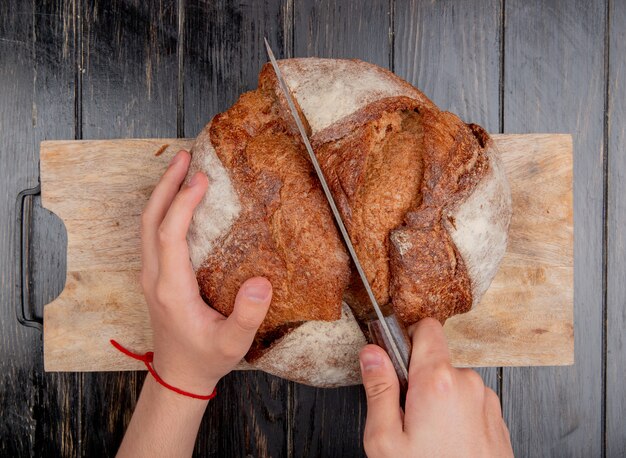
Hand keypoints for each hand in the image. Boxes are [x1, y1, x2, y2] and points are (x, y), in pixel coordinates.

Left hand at [140, 149, 272, 394]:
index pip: (170, 234)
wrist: (178, 375)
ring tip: (182, 169)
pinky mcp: (156, 276)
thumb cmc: (206, 358)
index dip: (183, 203)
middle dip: (165, 185)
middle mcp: (154, 277)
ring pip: (147, 225)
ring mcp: (151, 275)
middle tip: (185, 158)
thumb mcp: (232, 343)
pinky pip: (154, 234)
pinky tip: (180, 200)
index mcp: (171, 289)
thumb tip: (261, 282)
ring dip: (162, 194)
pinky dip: (164, 209)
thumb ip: (247, 316)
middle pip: (150, 220)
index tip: (203, 179)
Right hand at [359, 318, 512, 457]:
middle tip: (406, 418)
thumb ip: (378, 389)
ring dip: (438, 401)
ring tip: (428, 438)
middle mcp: (467, 384)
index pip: (426, 328)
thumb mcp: (385, 440)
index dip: (406, 337)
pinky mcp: (497, 421)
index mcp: (437, 381)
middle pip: (435, 361)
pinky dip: (456, 417)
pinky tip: (447, 445)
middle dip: (417, 381)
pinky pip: (469, 404)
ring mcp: (486, 403)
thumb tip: (371, 354)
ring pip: (452, 385)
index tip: (394, 356)